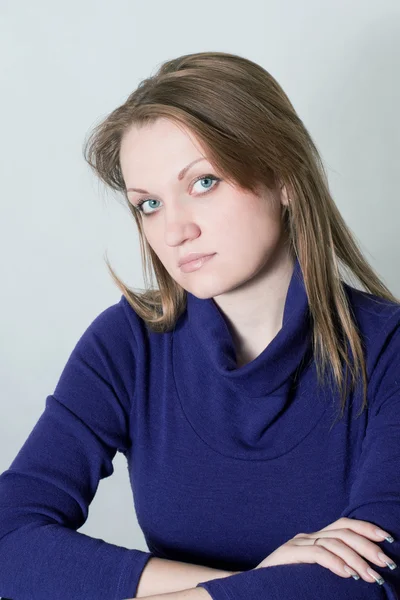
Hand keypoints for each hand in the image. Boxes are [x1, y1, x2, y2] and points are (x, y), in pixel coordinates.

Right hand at [253, 517, 395, 584]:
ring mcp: (297, 544)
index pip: (344, 524)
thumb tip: (364, 572)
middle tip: (385, 562)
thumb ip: (332, 567)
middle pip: (342, 531)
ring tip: (371, 576)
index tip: (387, 538)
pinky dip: (335, 563)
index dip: (366, 527)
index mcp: (315, 538)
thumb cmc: (287, 584)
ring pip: (333, 542)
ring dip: (356, 559)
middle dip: (367, 545)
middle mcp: (307, 536)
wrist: (254, 588)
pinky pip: (317, 554)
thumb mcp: (314, 574)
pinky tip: (348, 574)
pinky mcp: (288, 554)